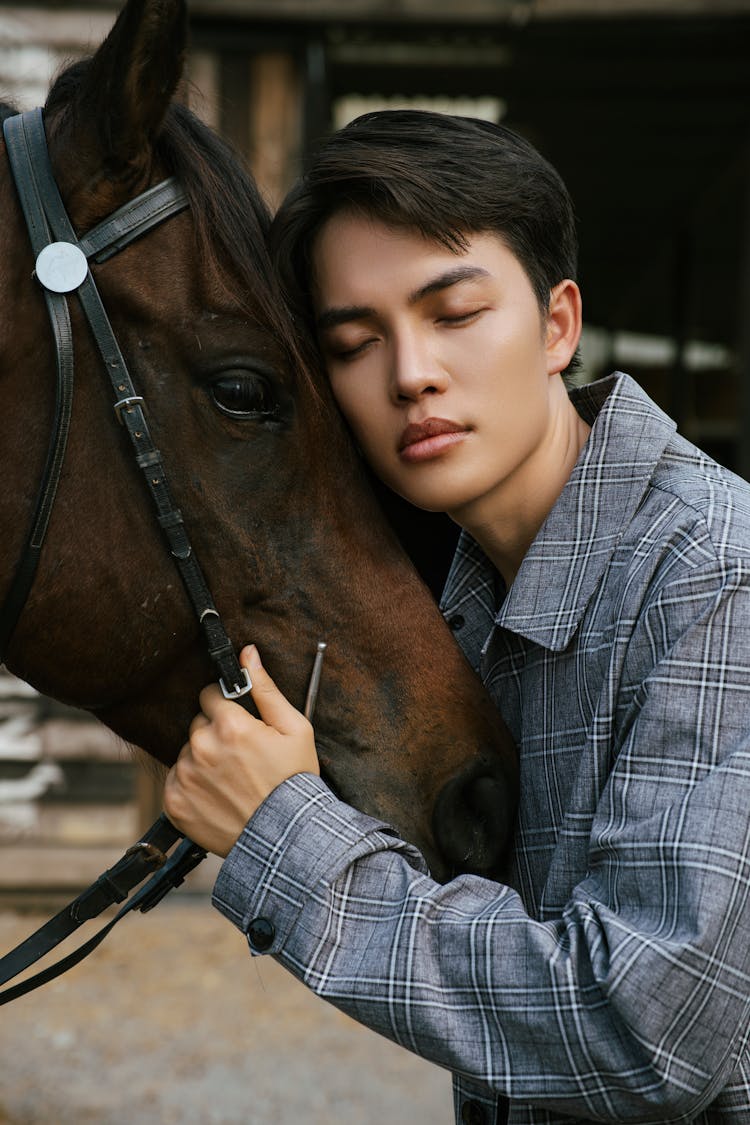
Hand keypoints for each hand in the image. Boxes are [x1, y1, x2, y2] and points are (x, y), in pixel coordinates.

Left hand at [163, 644, 318, 855]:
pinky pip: (176, 780)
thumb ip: (266, 688)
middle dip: (215, 733)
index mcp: (230, 724)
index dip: (227, 706)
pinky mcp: (174, 803)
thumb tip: (247, 653)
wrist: (286, 839)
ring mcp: (185, 776)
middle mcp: (202, 747)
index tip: (240, 724)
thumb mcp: (295, 729)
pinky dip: (191, 786)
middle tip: (241, 757)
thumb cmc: (295, 781)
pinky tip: (217, 796)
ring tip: (231, 781)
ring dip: (203, 760)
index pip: (210, 695)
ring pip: (187, 752)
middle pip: (198, 724)